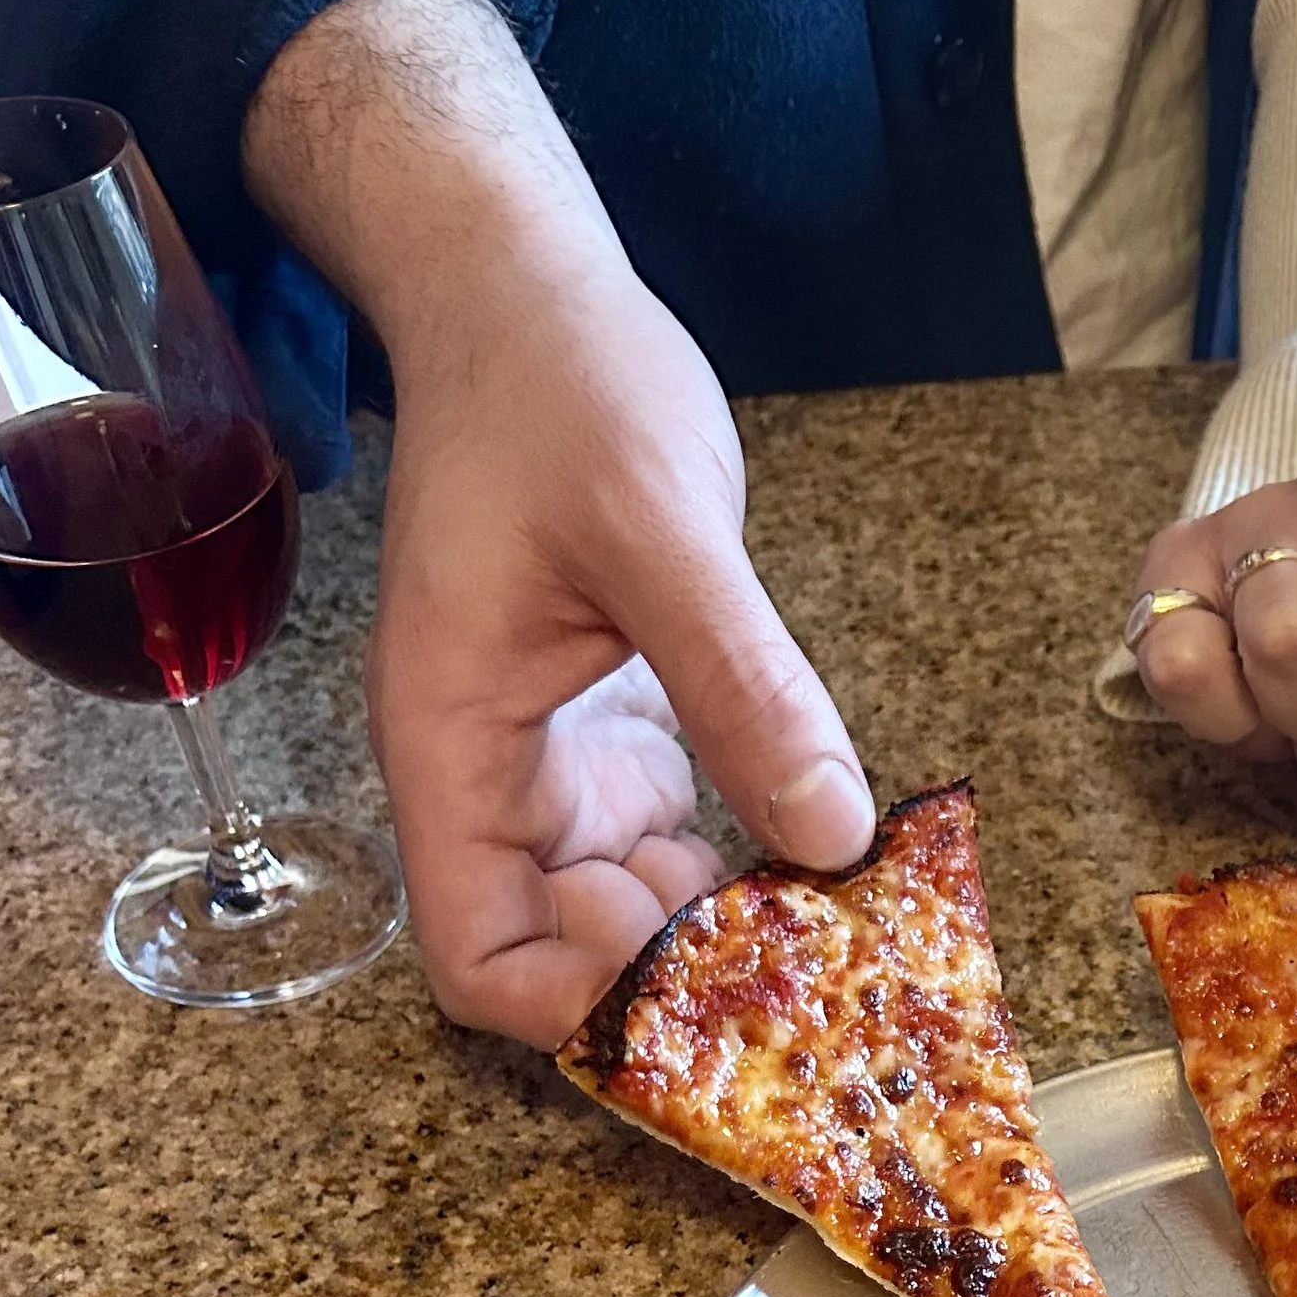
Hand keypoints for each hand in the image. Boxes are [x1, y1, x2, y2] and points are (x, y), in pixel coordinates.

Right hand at [244, 0, 873, 1044]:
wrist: (527, 291)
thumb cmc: (555, 386)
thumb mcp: (658, 527)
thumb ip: (740, 682)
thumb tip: (829, 832)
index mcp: (455, 745)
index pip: (480, 955)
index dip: (582, 1005)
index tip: (706, 1004)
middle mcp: (496, 778)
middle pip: (563, 952)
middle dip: (676, 984)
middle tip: (817, 985)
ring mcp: (560, 763)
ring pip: (630, 909)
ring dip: (721, 934)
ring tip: (842, 936)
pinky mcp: (622, 734)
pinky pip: (677, 842)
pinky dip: (745, 867)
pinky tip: (830, 862)